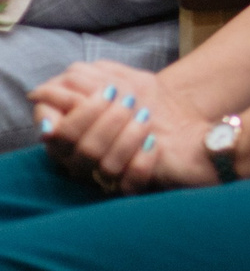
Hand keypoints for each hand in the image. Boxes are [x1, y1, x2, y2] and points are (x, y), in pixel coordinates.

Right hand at [28, 61, 217, 191]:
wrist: (188, 127)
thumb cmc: (149, 103)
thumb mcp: (122, 82)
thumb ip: (85, 81)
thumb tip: (41, 93)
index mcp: (71, 136)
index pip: (56, 132)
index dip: (79, 111)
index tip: (110, 90)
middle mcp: (81, 162)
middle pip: (80, 147)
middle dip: (108, 118)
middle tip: (131, 102)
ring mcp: (104, 178)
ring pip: (104, 164)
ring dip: (128, 135)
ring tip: (146, 118)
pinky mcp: (129, 190)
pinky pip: (129, 183)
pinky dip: (143, 159)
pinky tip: (154, 143)